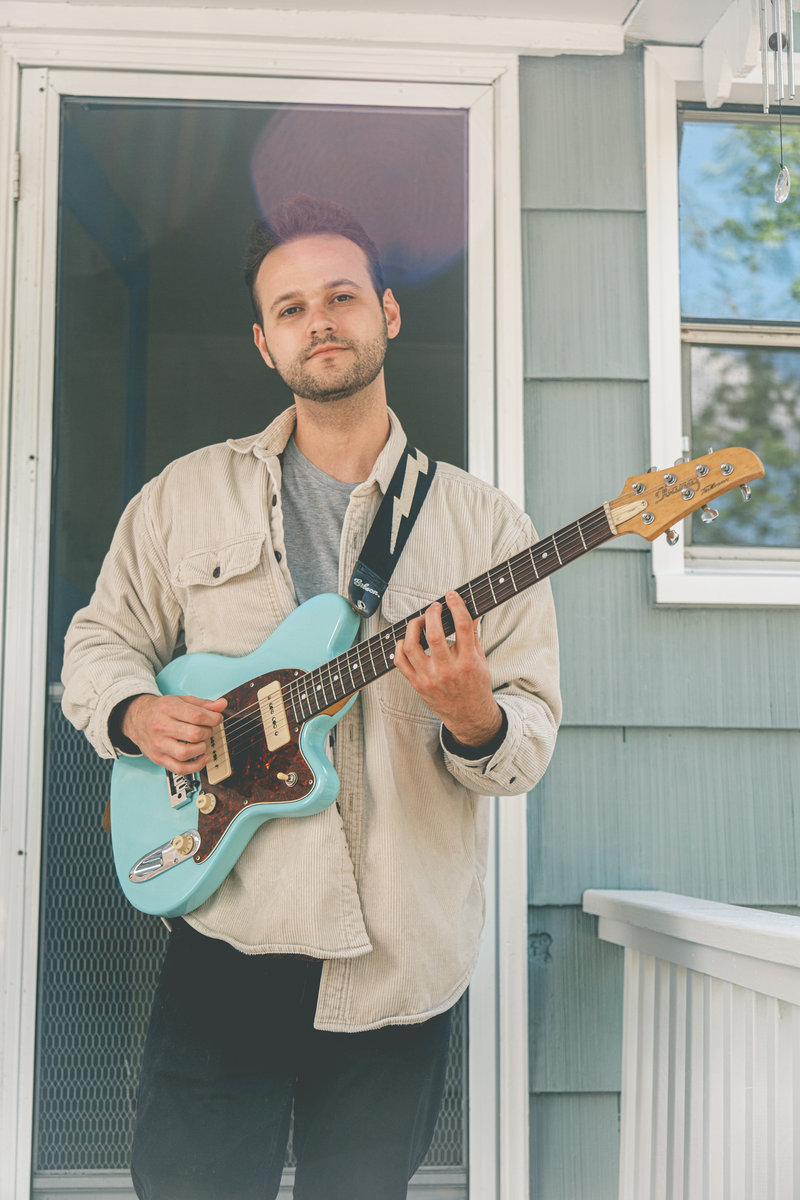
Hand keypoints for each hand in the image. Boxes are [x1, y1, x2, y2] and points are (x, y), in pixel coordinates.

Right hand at [120, 693, 226, 772]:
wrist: (137, 718)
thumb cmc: (161, 710)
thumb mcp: (181, 700)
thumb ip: (203, 704)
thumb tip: (222, 705)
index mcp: (168, 708)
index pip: (196, 715)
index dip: (213, 718)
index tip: (217, 719)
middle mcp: (161, 726)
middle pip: (193, 734)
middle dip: (207, 732)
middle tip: (207, 729)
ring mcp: (158, 744)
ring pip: (186, 753)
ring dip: (201, 749)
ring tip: (201, 742)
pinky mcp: (158, 758)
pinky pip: (179, 769)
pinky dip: (195, 767)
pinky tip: (202, 758)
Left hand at [393, 591, 502, 747]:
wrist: (469, 716)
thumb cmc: (476, 686)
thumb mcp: (480, 659)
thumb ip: (473, 634)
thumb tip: (471, 609)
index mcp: (467, 662)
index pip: (462, 626)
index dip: (456, 605)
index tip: (451, 596)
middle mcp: (447, 671)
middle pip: (434, 634)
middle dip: (431, 613)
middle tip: (434, 608)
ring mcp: (429, 678)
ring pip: (411, 646)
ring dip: (413, 627)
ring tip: (420, 622)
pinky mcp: (417, 684)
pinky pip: (400, 661)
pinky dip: (400, 646)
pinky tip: (408, 640)